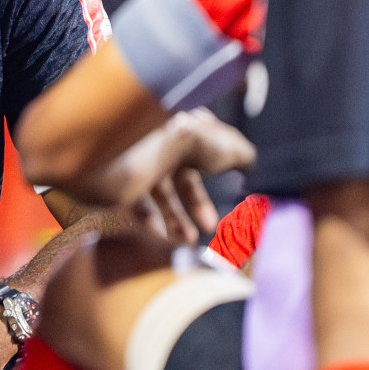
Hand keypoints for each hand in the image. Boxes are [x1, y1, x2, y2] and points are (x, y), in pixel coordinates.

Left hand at [100, 109, 251, 239]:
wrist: (151, 145)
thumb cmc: (195, 143)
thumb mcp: (231, 147)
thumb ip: (243, 156)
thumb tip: (248, 164)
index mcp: (186, 130)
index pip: (202, 153)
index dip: (216, 174)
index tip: (224, 187)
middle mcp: (162, 142)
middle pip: (180, 178)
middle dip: (197, 205)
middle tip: (210, 228)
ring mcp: (139, 160)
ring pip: (159, 193)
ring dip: (175, 219)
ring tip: (189, 240)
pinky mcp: (120, 179)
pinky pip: (135, 202)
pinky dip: (150, 221)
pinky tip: (163, 235)